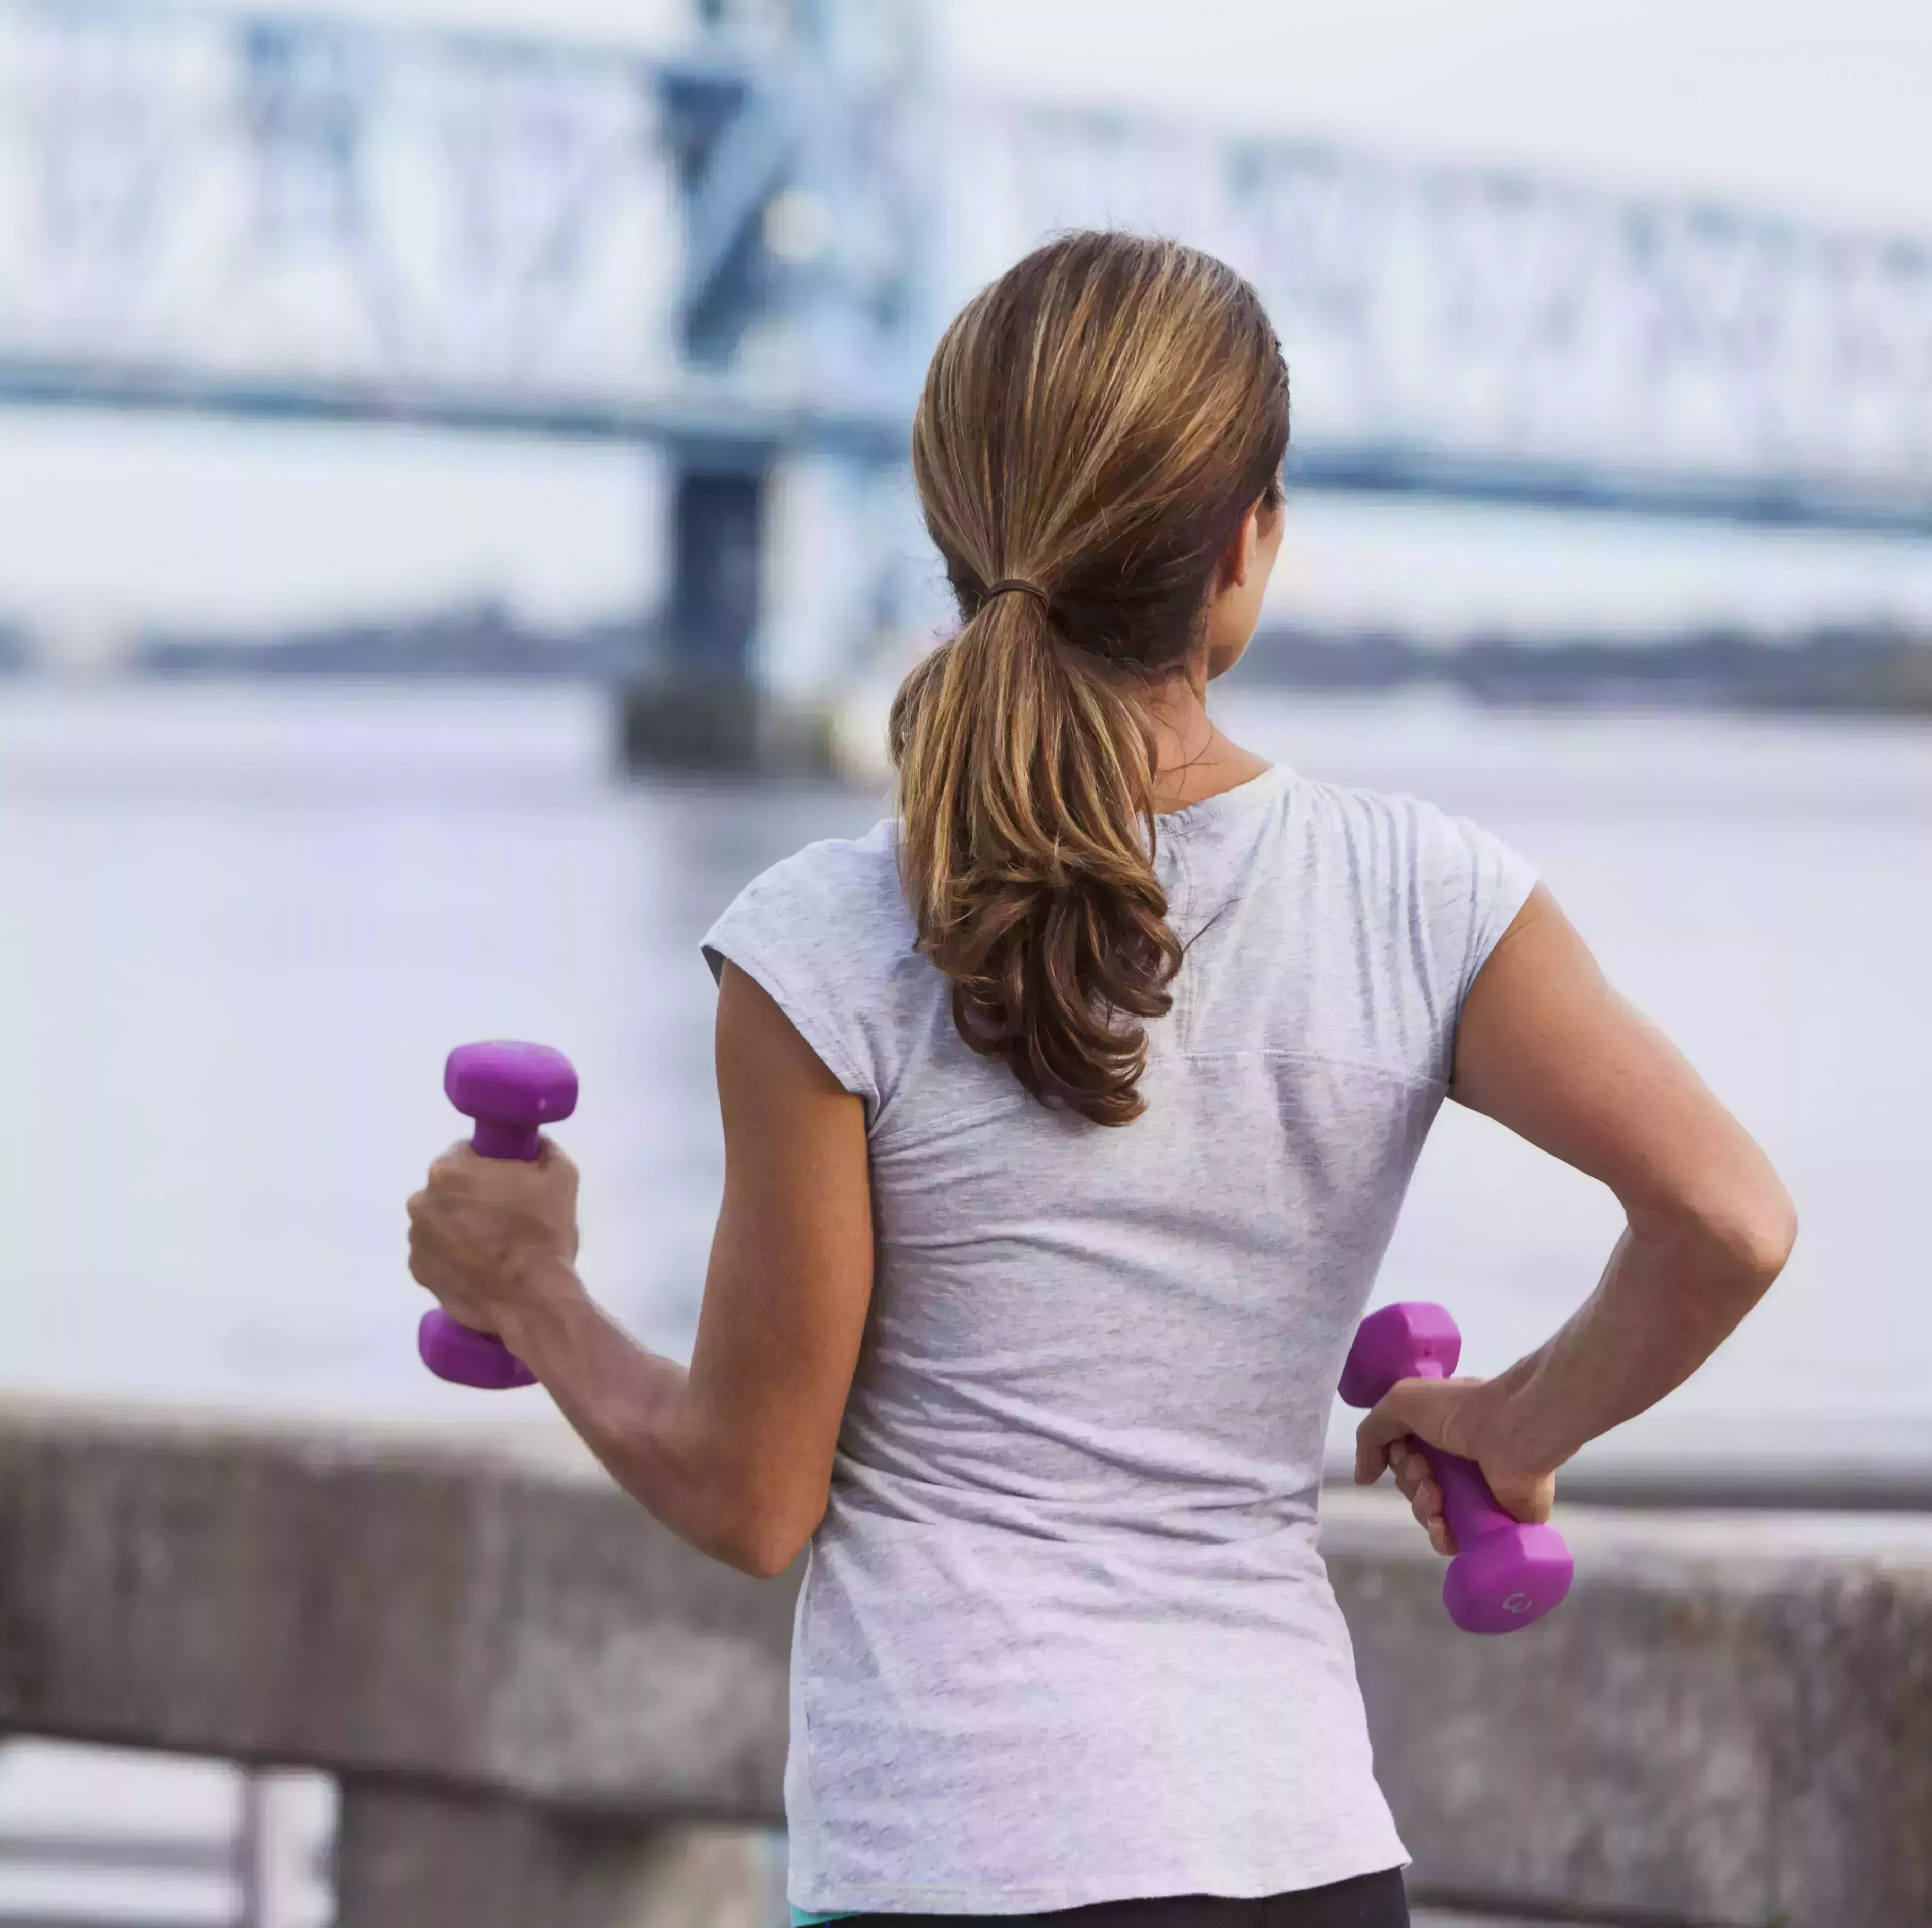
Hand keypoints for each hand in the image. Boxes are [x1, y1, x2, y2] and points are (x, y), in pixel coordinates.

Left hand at [407, 1138, 581, 1344]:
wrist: (533, 1300)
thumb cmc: (543, 1233)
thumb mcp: (561, 1176)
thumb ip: (543, 1150)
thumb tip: (534, 1145)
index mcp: (449, 1170)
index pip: (465, 1153)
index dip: (489, 1165)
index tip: (509, 1182)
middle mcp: (422, 1201)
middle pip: (448, 1188)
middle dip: (470, 1195)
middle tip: (504, 1214)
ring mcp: (416, 1239)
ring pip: (439, 1221)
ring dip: (459, 1226)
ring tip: (493, 1246)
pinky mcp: (418, 1272)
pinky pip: (435, 1253)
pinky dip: (451, 1256)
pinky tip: (479, 1266)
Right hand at [1352, 1374, 1555, 1556]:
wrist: (1514, 1430)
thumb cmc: (1460, 1410)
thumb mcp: (1401, 1401)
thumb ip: (1372, 1434)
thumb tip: (1364, 1477)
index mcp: (1438, 1435)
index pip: (1402, 1460)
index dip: (1395, 1461)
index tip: (1405, 1453)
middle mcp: (1456, 1465)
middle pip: (1413, 1489)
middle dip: (1411, 1483)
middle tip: (1428, 1473)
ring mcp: (1475, 1496)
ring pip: (1430, 1516)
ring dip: (1423, 1508)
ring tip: (1437, 1495)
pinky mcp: (1493, 1523)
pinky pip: (1456, 1541)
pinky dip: (1441, 1537)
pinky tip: (1443, 1527)